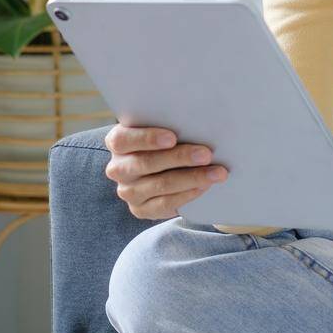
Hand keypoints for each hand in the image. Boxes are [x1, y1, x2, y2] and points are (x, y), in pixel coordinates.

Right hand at [102, 123, 227, 220]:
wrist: (157, 169)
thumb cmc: (161, 142)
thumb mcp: (159, 130)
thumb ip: (169, 125)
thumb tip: (198, 123)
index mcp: (117, 142)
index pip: (124, 140)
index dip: (147, 138)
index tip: (172, 137)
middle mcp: (117, 168)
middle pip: (146, 163)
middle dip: (180, 158)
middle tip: (206, 154)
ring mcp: (127, 191)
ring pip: (159, 185)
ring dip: (191, 178)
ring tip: (216, 172)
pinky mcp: (140, 209)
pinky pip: (165, 204)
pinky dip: (187, 194)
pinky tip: (203, 187)